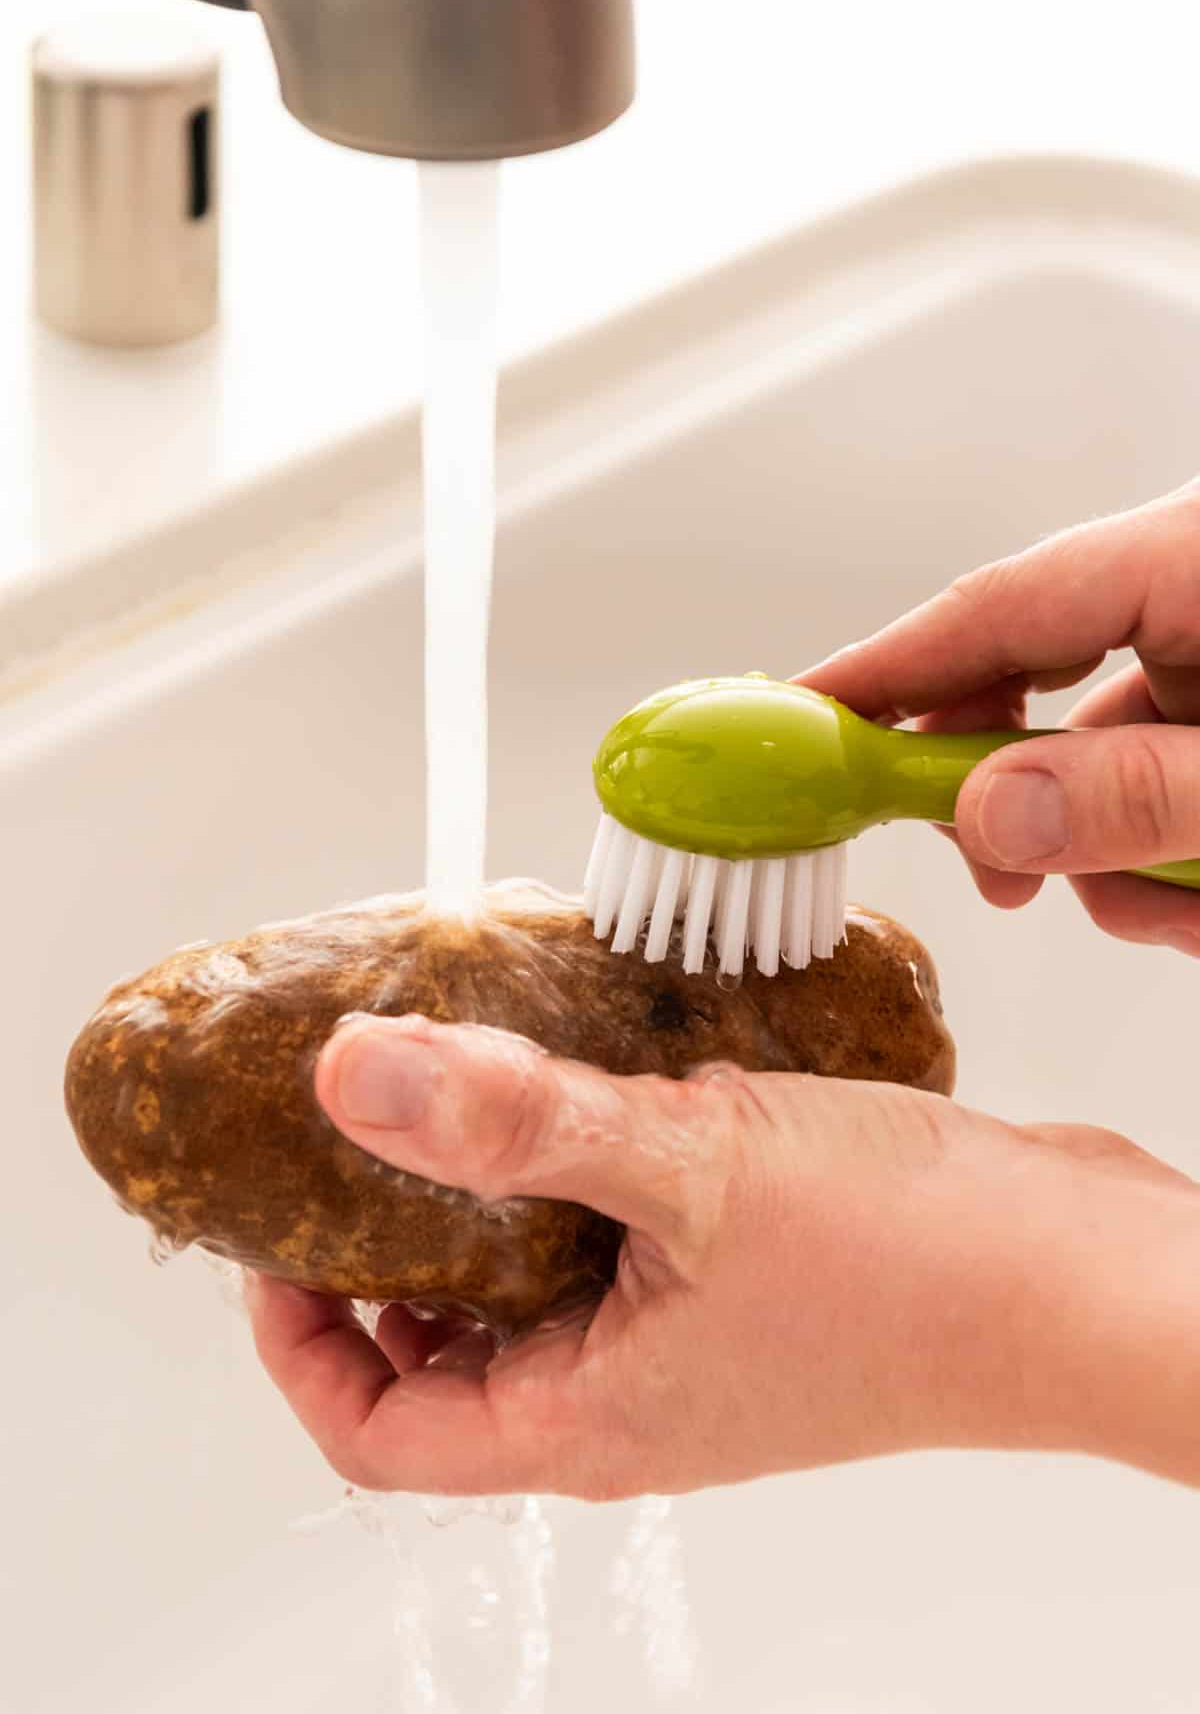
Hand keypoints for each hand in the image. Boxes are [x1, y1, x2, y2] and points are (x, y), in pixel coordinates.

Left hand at [246, 1015, 1199, 1498]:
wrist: (1084, 1275)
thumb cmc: (921, 1267)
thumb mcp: (686, 1167)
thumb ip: (516, 1119)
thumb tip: (357, 1076)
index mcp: (588, 1419)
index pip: (380, 1429)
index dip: (303, 1339)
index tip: (280, 1229)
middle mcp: (629, 1393)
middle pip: (447, 1347)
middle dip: (389, 1242)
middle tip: (368, 1121)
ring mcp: (689, 1338)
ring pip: (540, 1275)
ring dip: (495, 1183)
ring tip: (480, 1071)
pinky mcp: (743, 1276)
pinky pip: (624, 1227)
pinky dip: (587, 1156)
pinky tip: (604, 1063)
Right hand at [800, 479, 1199, 954]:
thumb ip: (1135, 795)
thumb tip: (988, 817)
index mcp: (1194, 557)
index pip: (993, 609)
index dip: (882, 672)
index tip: (793, 730)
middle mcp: (1190, 590)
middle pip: (1028, 678)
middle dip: (1007, 795)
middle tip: (1000, 876)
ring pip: (1098, 746)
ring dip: (1108, 845)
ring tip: (1173, 905)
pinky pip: (1156, 769)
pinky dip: (1158, 844)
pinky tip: (1199, 890)